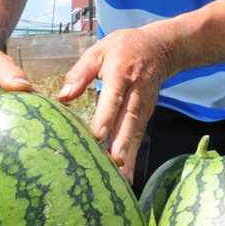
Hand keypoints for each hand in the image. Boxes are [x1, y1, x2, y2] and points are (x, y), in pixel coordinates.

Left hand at [58, 26, 176, 182]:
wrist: (161, 48)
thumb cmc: (124, 48)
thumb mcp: (99, 51)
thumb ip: (80, 73)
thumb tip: (63, 97)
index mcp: (121, 72)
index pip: (114, 95)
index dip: (107, 115)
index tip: (98, 134)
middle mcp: (136, 90)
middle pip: (130, 118)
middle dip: (122, 142)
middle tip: (115, 162)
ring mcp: (145, 103)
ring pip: (137, 130)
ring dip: (130, 154)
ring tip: (123, 177)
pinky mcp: (148, 113)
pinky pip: (140, 135)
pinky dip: (134, 154)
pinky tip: (127, 174)